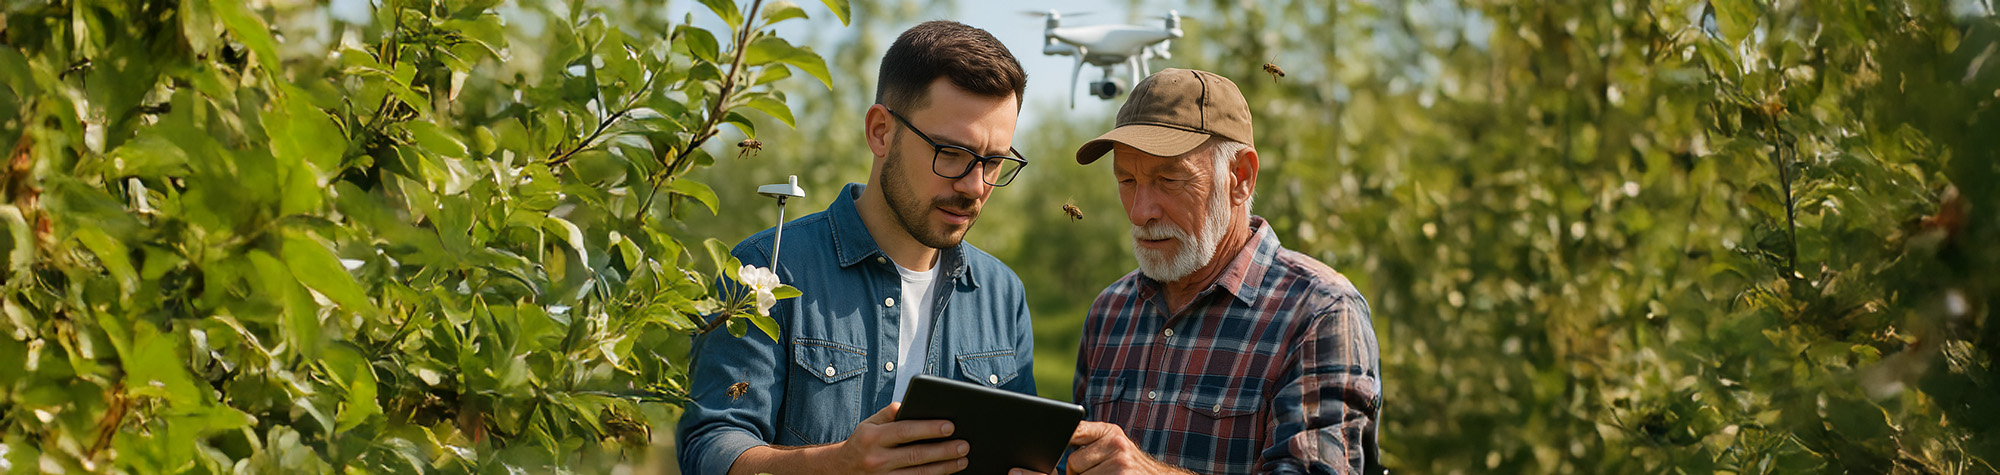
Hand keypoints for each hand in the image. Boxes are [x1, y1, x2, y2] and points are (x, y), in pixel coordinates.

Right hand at [830, 402, 970, 473]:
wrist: (840, 469)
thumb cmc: (862, 442)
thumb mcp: (868, 423)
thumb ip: (888, 413)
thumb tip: (907, 403)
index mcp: (872, 437)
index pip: (905, 431)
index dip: (929, 429)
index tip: (950, 426)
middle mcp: (876, 459)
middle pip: (916, 455)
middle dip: (943, 450)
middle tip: (964, 445)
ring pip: (918, 474)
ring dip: (943, 468)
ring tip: (962, 460)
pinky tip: (946, 473)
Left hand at [1065, 421, 1188, 474]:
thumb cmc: (1128, 465)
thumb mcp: (1114, 445)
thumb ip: (1090, 440)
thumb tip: (1060, 441)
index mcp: (1110, 432)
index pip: (1076, 430)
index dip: (1061, 439)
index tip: (1053, 445)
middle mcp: (1116, 444)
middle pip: (1073, 461)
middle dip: (1077, 472)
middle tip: (1094, 473)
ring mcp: (1119, 464)